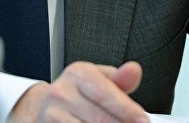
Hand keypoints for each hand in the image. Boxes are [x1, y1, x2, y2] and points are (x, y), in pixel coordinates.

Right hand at [10, 61, 147, 122]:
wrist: (44, 107)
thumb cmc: (78, 92)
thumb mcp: (99, 79)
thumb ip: (120, 79)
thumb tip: (134, 70)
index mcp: (78, 74)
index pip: (105, 94)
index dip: (127, 109)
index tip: (143, 120)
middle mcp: (62, 93)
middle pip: (100, 118)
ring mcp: (52, 115)